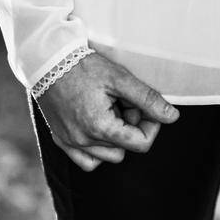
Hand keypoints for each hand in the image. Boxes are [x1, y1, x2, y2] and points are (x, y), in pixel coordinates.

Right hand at [36, 51, 179, 171]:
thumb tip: (172, 117)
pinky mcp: (60, 139)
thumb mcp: (120, 78)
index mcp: (99, 127)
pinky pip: (86, 160)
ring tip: (109, 110)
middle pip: (125, 149)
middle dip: (131, 128)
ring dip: (115, 138)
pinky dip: (96, 149)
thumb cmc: (83, 66)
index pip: (141, 143)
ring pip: (107, 157)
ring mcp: (69, 143)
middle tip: (123, 102)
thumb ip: (148, 99)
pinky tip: (97, 125)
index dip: (151, 124)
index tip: (144, 105)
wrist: (46, 59)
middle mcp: (83, 141)